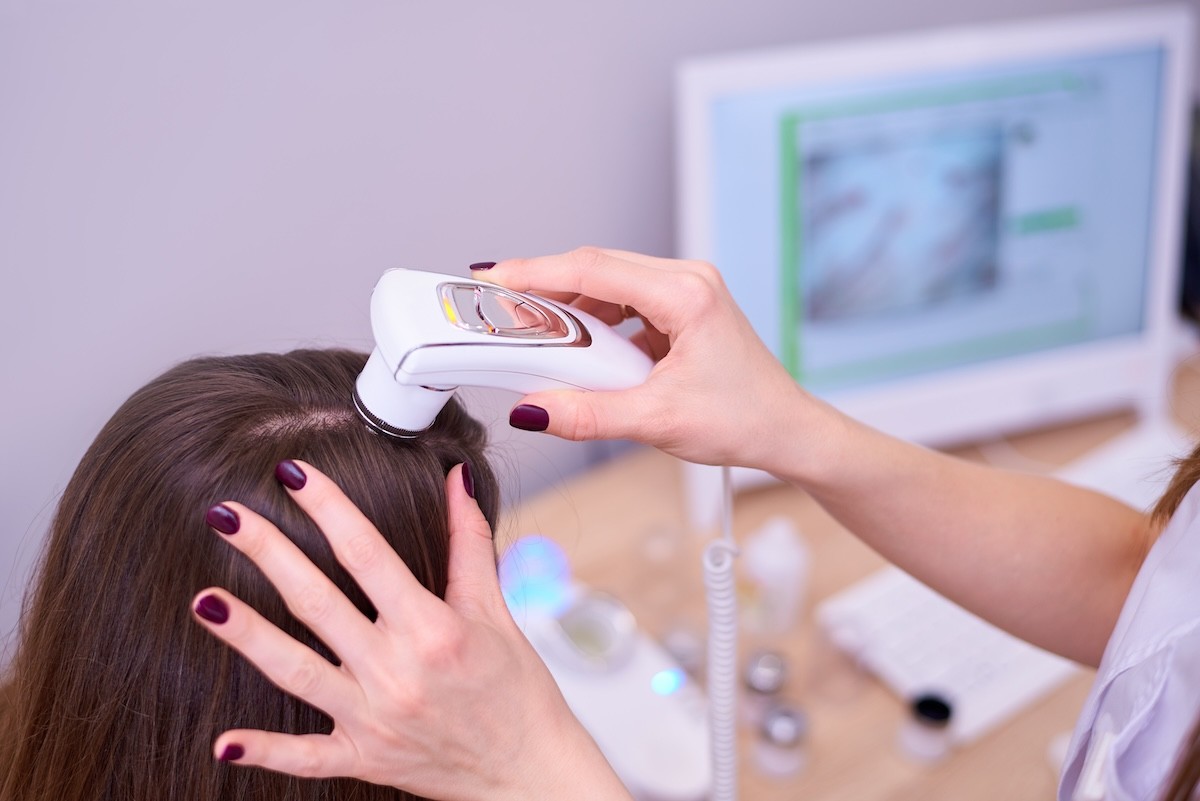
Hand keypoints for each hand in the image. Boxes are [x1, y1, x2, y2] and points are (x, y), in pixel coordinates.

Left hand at [192, 461, 630, 800]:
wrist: (529, 771)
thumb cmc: (517, 690)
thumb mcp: (497, 611)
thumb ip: (469, 542)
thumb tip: (457, 478)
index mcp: (433, 629)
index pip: (368, 554)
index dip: (328, 509)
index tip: (293, 474)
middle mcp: (397, 672)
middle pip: (318, 603)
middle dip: (269, 554)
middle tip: (226, 515)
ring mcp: (374, 718)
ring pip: (296, 672)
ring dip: (247, 635)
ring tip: (204, 599)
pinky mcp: (364, 757)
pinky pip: (306, 757)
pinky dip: (265, 752)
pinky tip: (223, 740)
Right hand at [478, 248, 841, 472]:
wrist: (786, 430)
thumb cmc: (743, 420)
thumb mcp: (658, 421)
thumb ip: (589, 415)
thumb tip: (532, 410)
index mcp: (687, 294)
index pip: (593, 269)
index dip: (536, 272)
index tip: (493, 279)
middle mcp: (688, 279)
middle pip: (597, 268)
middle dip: (545, 288)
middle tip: (499, 308)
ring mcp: (687, 290)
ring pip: (608, 283)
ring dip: (570, 308)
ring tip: (532, 333)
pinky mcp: (683, 308)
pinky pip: (625, 302)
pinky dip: (595, 321)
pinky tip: (576, 347)